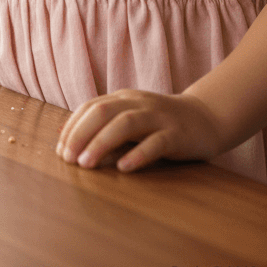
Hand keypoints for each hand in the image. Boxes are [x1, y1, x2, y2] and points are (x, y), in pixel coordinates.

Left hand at [55, 89, 226, 172]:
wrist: (206, 118)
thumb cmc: (160, 124)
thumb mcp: (131, 121)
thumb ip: (105, 129)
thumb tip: (69, 142)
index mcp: (123, 98)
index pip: (90, 107)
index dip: (72, 127)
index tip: (60, 150)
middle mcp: (137, 103)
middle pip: (102, 111)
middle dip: (80, 134)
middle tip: (68, 159)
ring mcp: (158, 117)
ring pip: (125, 124)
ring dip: (101, 143)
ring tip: (86, 163)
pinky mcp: (176, 134)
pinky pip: (156, 142)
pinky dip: (138, 154)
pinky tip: (124, 168)